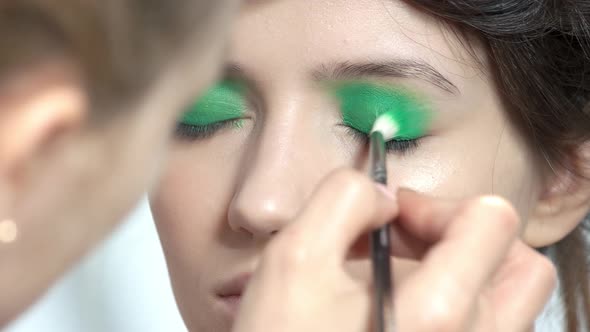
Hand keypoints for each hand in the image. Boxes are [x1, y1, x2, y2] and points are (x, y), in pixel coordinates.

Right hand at [232, 169, 556, 331]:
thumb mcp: (292, 260)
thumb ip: (342, 201)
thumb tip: (383, 197)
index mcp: (436, 314)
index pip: (492, 221)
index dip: (440, 203)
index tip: (398, 216)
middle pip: (517, 266)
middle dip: (463, 236)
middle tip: (410, 240)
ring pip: (503, 302)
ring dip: (459, 269)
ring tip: (398, 274)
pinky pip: (481, 329)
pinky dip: (451, 303)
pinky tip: (397, 305)